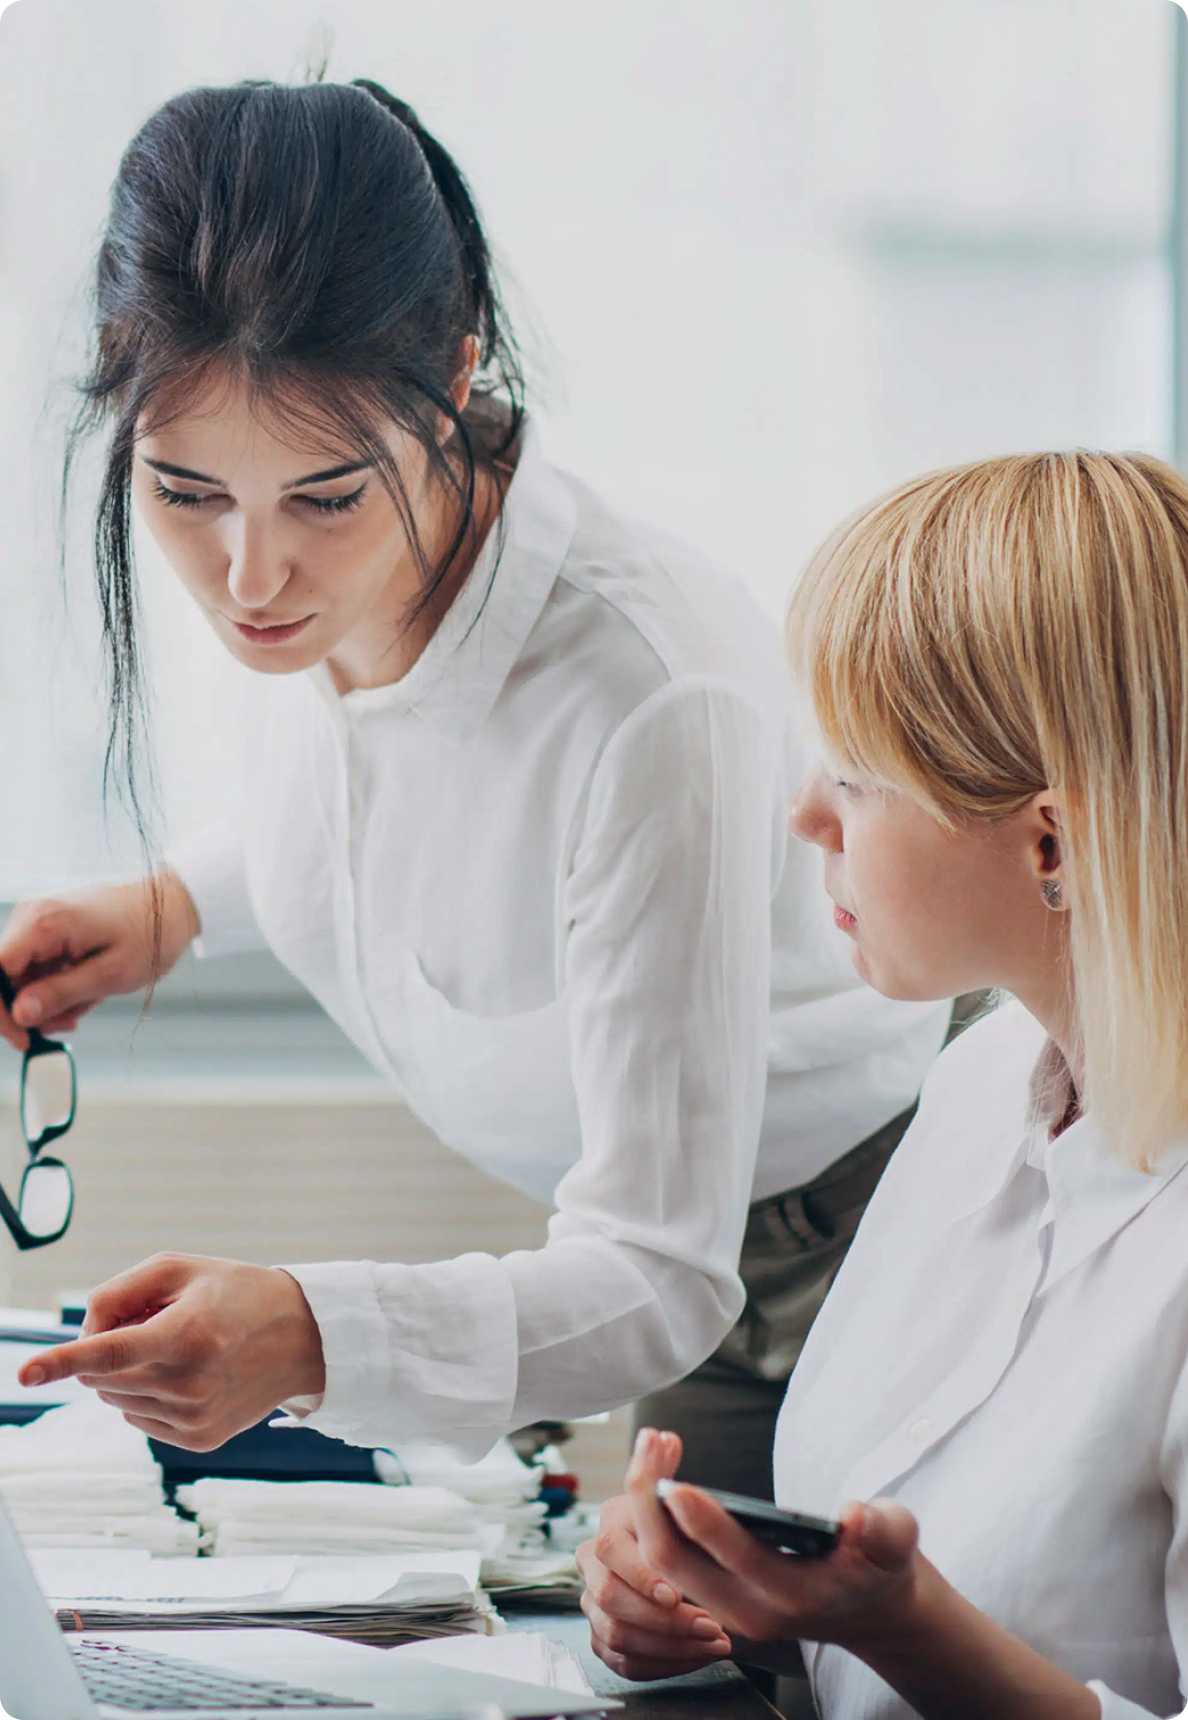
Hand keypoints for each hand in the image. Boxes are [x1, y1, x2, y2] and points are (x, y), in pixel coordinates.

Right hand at [0, 870, 198, 1048]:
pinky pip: (35, 970)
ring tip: (88, 1001)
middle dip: (30, 1010)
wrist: (171, 905)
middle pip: (3, 978)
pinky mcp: (45, 930)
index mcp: (42, 923)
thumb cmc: (150, 934)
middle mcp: (30, 917)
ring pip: (19, 979)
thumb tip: (19, 1015)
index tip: (23, 1037)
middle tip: (68, 1023)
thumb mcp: (111, 974)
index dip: (0, 1010)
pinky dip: (56, 989)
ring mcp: (36, 923)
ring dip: (48, 1001)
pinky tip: (86, 991)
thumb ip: (61, 994)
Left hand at [17, 1254, 325, 1449]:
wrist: (303, 1337)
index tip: (25, 1373)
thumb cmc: (237, 1293)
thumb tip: (83, 1337)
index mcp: (189, 1334)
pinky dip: (145, 1393)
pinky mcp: (198, 1439)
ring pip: (115, 1398)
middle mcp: (191, 1383)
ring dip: (127, 1371)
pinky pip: (138, 1418)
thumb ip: (119, 1292)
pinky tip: (184, 1374)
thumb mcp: (181, 1268)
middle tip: (153, 1321)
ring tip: (178, 1346)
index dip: (63, 1361)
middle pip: (103, 1374)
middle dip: (108, 1346)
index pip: (111, 1351)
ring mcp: (195, 1417)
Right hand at [578, 1431, 732, 1680]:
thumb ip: (666, 1469)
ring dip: (669, 1644)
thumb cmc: (678, 1529)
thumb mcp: (674, 1499)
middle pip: (609, 1599)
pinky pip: (624, 1663)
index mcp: (609, 1526)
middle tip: (711, 1625)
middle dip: (662, 1619)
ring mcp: (593, 1604)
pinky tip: (698, 1656)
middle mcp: (592, 1565)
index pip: (610, 1549)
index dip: (641, 1574)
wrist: (679, 1564)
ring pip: (616, 1635)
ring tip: (715, 1641)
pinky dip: (664, 1664)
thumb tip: (663, 1437)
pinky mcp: (603, 1638)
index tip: (676, 1593)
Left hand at [619, 1428, 921, 1659]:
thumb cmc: (881, 1565)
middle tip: (650, 1443)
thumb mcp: (896, 1543)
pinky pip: (666, 1558)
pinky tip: (658, 1465)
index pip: (738, 1561)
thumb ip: (884, 1530)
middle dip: (652, 1503)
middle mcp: (749, 1609)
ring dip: (646, 1502)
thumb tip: (855, 1516)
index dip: (705, 1524)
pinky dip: (654, 1513)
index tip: (679, 1484)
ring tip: (652, 1442)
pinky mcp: (713, 1593)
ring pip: (662, 1562)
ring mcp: (725, 1605)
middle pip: (676, 1565)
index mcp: (795, 1596)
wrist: (870, 1611)